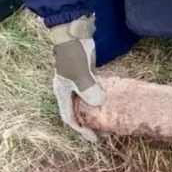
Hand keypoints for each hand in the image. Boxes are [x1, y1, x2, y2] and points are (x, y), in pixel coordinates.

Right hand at [49, 16, 104, 141]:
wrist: (74, 32)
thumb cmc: (73, 53)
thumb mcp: (80, 73)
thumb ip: (88, 89)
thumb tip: (98, 103)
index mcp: (62, 92)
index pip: (70, 118)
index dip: (82, 130)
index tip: (95, 139)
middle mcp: (68, 90)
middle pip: (78, 113)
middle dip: (89, 124)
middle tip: (104, 134)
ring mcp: (77, 83)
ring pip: (85, 103)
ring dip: (95, 113)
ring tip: (108, 122)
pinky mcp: (86, 75)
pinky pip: (92, 92)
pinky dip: (99, 100)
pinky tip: (109, 103)